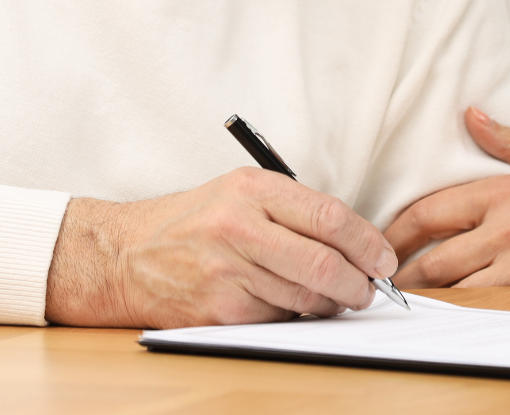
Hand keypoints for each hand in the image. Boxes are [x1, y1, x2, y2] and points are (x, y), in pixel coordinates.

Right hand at [44, 167, 397, 326]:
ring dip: (331, 304)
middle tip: (369, 288)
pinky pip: (278, 319)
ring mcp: (227, 272)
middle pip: (323, 263)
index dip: (367, 243)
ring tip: (333, 298)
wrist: (126, 254)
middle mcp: (239, 227)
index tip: (383, 258)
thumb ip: (294, 209)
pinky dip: (295, 317)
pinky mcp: (218, 310)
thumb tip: (355, 243)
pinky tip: (290, 306)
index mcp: (252, 189)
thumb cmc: (193, 221)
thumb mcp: (240, 191)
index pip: (329, 216)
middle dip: (359, 283)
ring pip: (305, 297)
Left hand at [383, 108, 509, 288]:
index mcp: (503, 191)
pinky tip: (443, 309)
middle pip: (434, 256)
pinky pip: (485, 302)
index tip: (380, 237)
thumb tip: (470, 114)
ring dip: (426, 293)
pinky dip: (460, 306)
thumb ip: (507, 139)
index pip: (432, 210)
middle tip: (379, 276)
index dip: (397, 228)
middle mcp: (505, 227)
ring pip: (455, 285)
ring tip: (401, 297)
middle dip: (400, 270)